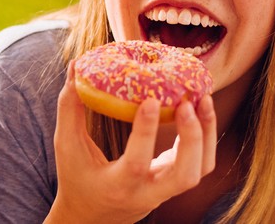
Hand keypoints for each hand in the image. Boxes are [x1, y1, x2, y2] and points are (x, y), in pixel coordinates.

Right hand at [46, 63, 216, 223]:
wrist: (91, 218)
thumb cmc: (76, 179)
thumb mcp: (67, 147)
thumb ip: (70, 109)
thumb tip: (76, 67)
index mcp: (117, 186)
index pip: (136, 163)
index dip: (145, 132)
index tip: (150, 99)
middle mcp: (147, 193)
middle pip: (185, 175)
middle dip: (193, 137)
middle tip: (189, 101)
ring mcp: (165, 192)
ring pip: (200, 170)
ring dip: (207, 135)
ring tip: (203, 100)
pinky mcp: (174, 184)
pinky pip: (201, 164)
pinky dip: (205, 137)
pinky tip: (199, 110)